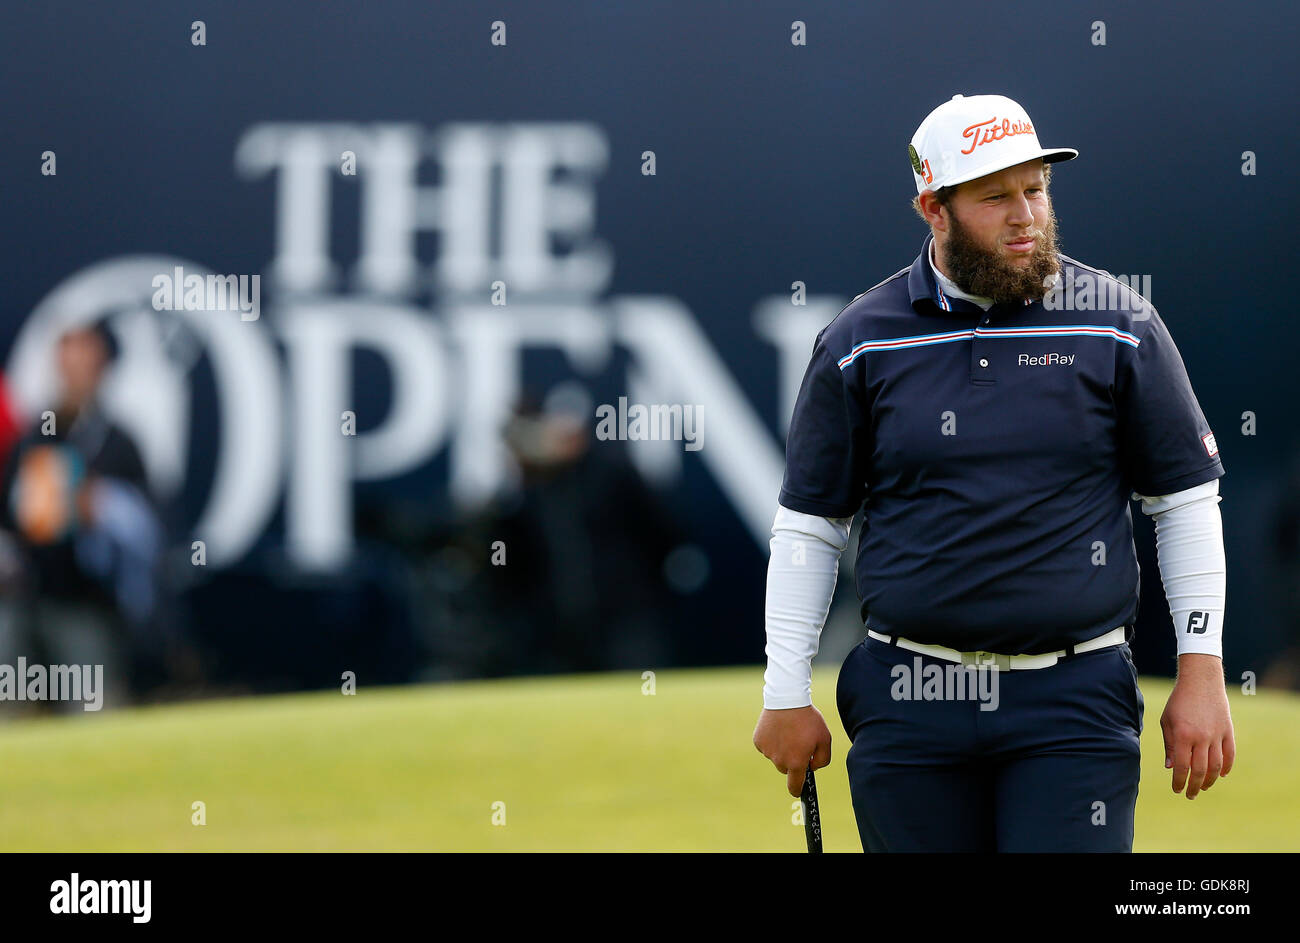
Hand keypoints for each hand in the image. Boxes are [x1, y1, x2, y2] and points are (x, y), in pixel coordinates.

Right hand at [753, 704, 831, 796]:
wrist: (787, 699)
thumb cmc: (808, 719)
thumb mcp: (825, 739)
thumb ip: (822, 760)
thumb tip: (811, 768)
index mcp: (796, 762)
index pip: (794, 786)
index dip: (797, 790)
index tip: (798, 790)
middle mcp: (779, 760)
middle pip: (785, 769)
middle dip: (792, 761)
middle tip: (798, 743)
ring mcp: (767, 751)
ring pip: (776, 757)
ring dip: (781, 750)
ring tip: (788, 732)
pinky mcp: (758, 741)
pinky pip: (766, 746)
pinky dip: (772, 741)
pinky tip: (778, 728)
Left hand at [1160, 654, 1235, 799]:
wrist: (1201, 681)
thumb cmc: (1179, 701)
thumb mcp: (1167, 721)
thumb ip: (1169, 745)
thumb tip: (1171, 768)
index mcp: (1183, 735)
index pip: (1182, 766)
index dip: (1179, 781)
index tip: (1176, 790)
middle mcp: (1201, 737)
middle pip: (1200, 770)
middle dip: (1194, 786)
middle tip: (1190, 794)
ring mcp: (1217, 735)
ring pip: (1217, 766)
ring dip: (1210, 780)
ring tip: (1203, 786)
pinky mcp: (1228, 731)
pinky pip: (1230, 755)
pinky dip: (1227, 767)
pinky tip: (1222, 775)